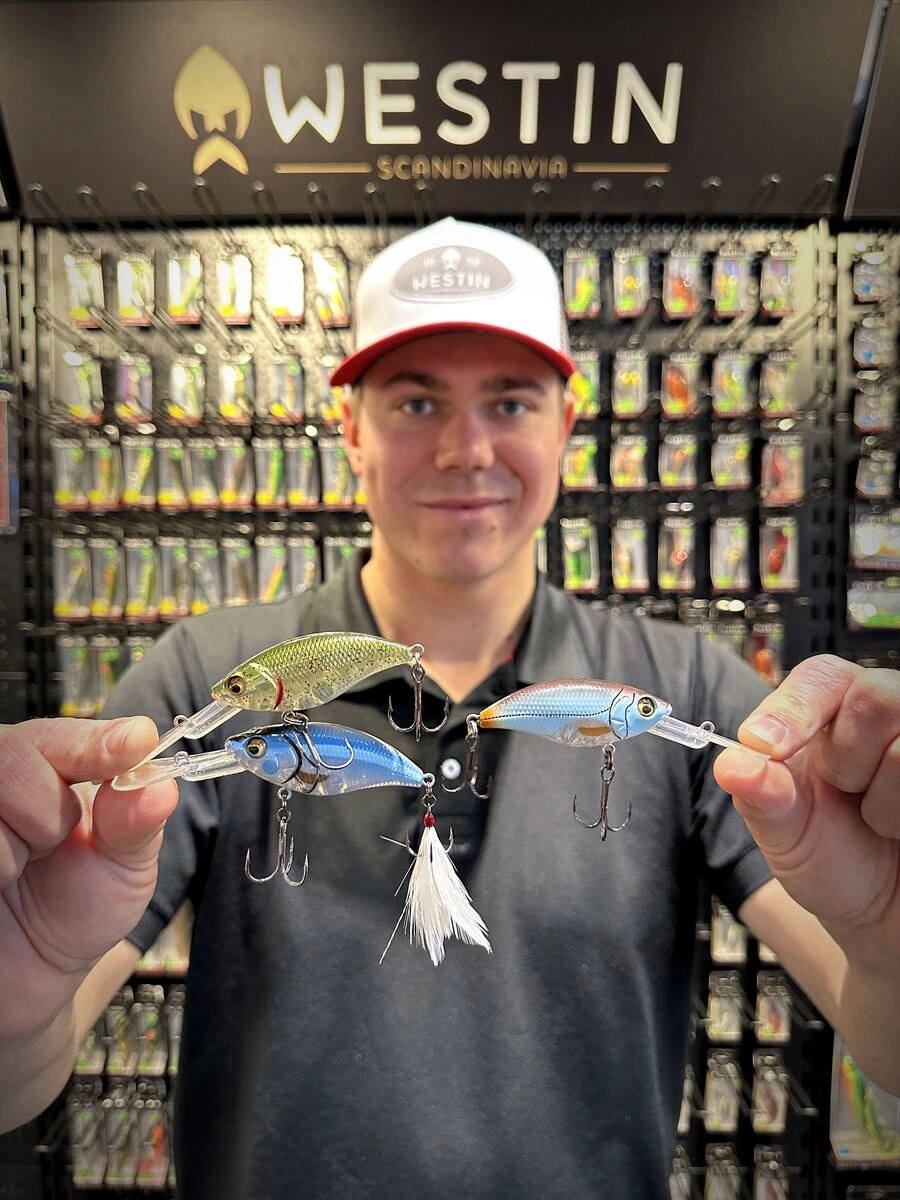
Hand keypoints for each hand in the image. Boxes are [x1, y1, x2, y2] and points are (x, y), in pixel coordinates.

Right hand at [0, 717, 176, 1040]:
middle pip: (11, 756)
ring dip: (13, 850)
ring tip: (21, 869)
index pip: (59, 733)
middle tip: (51, 846)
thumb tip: (159, 788)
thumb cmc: (81, 904)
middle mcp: (0, 771)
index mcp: (50, 761)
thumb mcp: (127, 866)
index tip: (133, 745)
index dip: (93, 743)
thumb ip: (139, 823)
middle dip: (47, 811)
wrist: (33, 971)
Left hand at [714, 655, 899, 971]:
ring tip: (878, 818)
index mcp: (831, 710)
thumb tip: (732, 766)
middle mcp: (887, 712)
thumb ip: (759, 795)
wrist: (882, 914)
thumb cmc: (831, 858)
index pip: (821, 676)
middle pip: (878, 696)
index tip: (766, 746)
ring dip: (884, 802)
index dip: (794, 708)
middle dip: (849, 759)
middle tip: (846, 792)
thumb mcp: (784, 832)